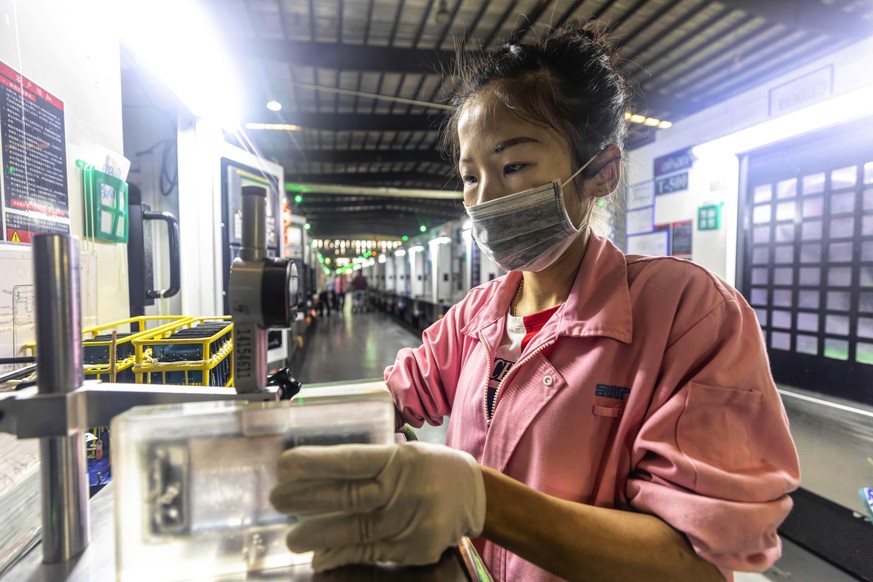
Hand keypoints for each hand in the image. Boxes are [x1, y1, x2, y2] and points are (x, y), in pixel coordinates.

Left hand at [270, 442, 485, 571]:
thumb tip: (320, 477)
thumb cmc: (431, 468)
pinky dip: (342, 555)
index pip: (349, 461)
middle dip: (307, 500)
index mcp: (399, 460)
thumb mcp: (404, 453)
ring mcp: (409, 523)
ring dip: (318, 535)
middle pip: (347, 497)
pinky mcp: (413, 549)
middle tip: (278, 500)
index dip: (314, 463)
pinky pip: (370, 553)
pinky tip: (321, 556)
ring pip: (355, 531)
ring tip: (293, 537)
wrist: (475, 497)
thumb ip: (370, 464)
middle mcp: (404, 490)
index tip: (283, 466)